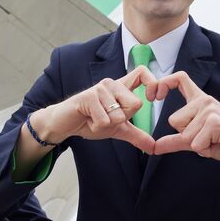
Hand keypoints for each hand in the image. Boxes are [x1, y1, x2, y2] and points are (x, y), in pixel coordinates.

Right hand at [33, 66, 157, 152]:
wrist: (65, 125)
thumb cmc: (90, 121)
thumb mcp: (118, 129)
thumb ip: (136, 135)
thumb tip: (154, 147)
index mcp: (121, 88)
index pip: (142, 73)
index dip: (153, 83)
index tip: (153, 99)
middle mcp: (112, 84)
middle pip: (136, 104)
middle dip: (122, 120)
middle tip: (106, 117)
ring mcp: (100, 88)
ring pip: (119, 115)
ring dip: (106, 125)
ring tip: (94, 118)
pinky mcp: (89, 96)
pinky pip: (104, 120)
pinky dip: (97, 127)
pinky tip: (87, 120)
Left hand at [149, 71, 219, 170]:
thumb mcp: (198, 140)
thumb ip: (176, 141)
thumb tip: (154, 147)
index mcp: (200, 100)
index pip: (179, 79)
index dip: (163, 83)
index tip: (155, 96)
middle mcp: (205, 101)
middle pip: (174, 120)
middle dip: (186, 137)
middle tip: (206, 138)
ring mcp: (210, 110)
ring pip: (185, 134)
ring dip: (198, 145)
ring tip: (214, 141)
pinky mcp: (216, 122)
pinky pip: (195, 143)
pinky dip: (205, 150)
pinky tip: (219, 144)